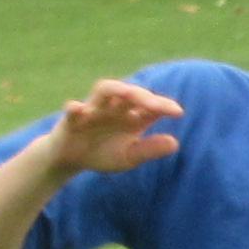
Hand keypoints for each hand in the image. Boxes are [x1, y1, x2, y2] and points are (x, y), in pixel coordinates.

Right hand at [45, 79, 184, 174]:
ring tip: (128, 93)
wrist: (72, 159)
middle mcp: (114, 108)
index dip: (163, 105)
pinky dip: (74, 107)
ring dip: (116, 89)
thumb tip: (175, 143)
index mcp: (132, 116)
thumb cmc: (103, 153)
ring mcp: (93, 110)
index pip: (150, 105)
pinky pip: (71, 110)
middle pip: (130, 93)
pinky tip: (78, 108)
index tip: (177, 112)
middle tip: (155, 105)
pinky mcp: (71, 119)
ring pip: (104, 90)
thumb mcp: (129, 156)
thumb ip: (149, 149)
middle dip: (143, 96)